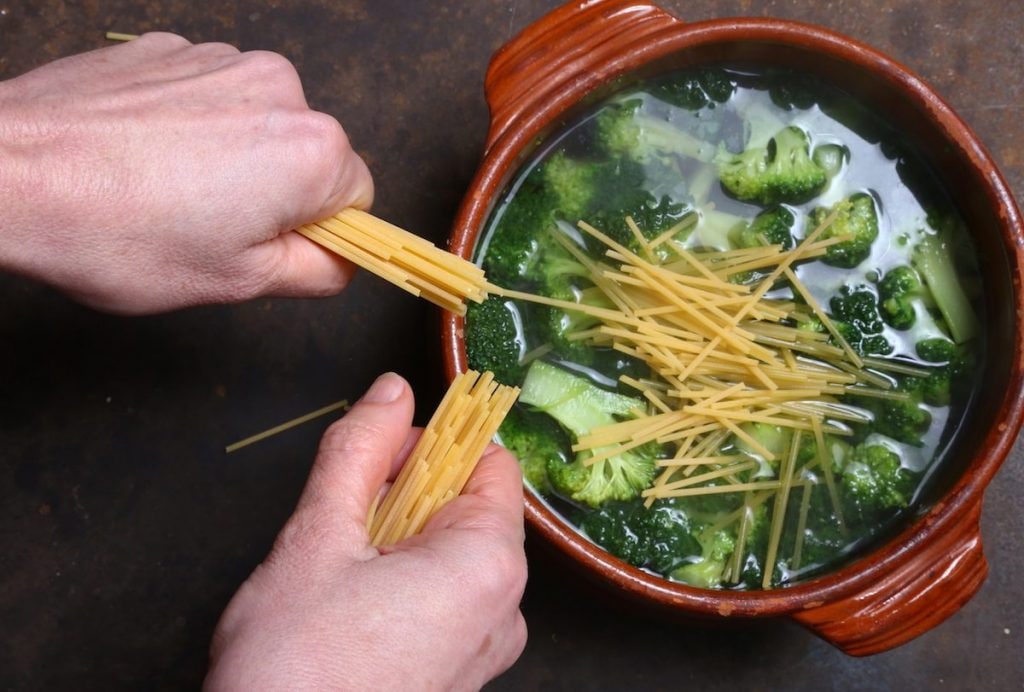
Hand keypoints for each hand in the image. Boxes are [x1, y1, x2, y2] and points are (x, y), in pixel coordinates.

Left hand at [0, 33, 372, 313]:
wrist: (6, 174)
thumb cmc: (116, 233)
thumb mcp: (238, 283)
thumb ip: (317, 272)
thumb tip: (342, 258)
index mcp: (311, 150)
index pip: (359, 197)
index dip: (322, 233)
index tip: (276, 249)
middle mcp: (279, 88)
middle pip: (310, 155)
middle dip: (275, 194)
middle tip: (213, 230)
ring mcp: (221, 60)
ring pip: (259, 125)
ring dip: (232, 160)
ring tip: (170, 195)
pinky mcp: (172, 50)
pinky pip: (210, 98)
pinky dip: (191, 129)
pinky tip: (144, 160)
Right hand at [205, 373, 527, 690]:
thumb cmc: (295, 673)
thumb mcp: (317, 538)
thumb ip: (359, 450)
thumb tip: (391, 393)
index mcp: (489, 565)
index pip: (489, 461)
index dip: (431, 445)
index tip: (380, 458)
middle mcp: (503, 609)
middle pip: (467, 507)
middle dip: (404, 498)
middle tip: (343, 528)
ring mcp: (482, 650)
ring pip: (448, 554)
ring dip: (394, 543)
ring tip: (340, 575)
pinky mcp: (457, 676)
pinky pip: (443, 600)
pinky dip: (400, 585)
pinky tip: (350, 611)